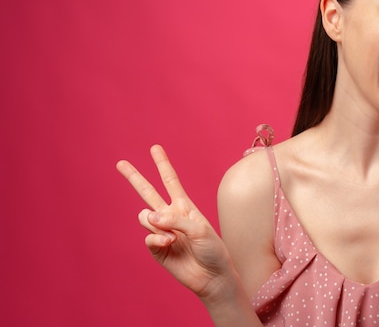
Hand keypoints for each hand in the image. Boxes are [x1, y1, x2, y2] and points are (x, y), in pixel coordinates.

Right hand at [117, 145, 232, 303]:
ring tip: (172, 235)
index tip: (155, 148)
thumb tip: (148, 216)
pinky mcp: (156, 249)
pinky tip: (170, 244)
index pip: (170, 181)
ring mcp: (162, 232)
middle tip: (120, 163)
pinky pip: (148, 237)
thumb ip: (174, 219)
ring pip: (145, 216)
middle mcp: (171, 216)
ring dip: (156, 222)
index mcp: (185, 206)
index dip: (163, 164)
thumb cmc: (212, 249)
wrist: (212, 276)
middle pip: (148, 192)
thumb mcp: (199, 228)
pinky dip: (158, 238)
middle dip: (135, 177)